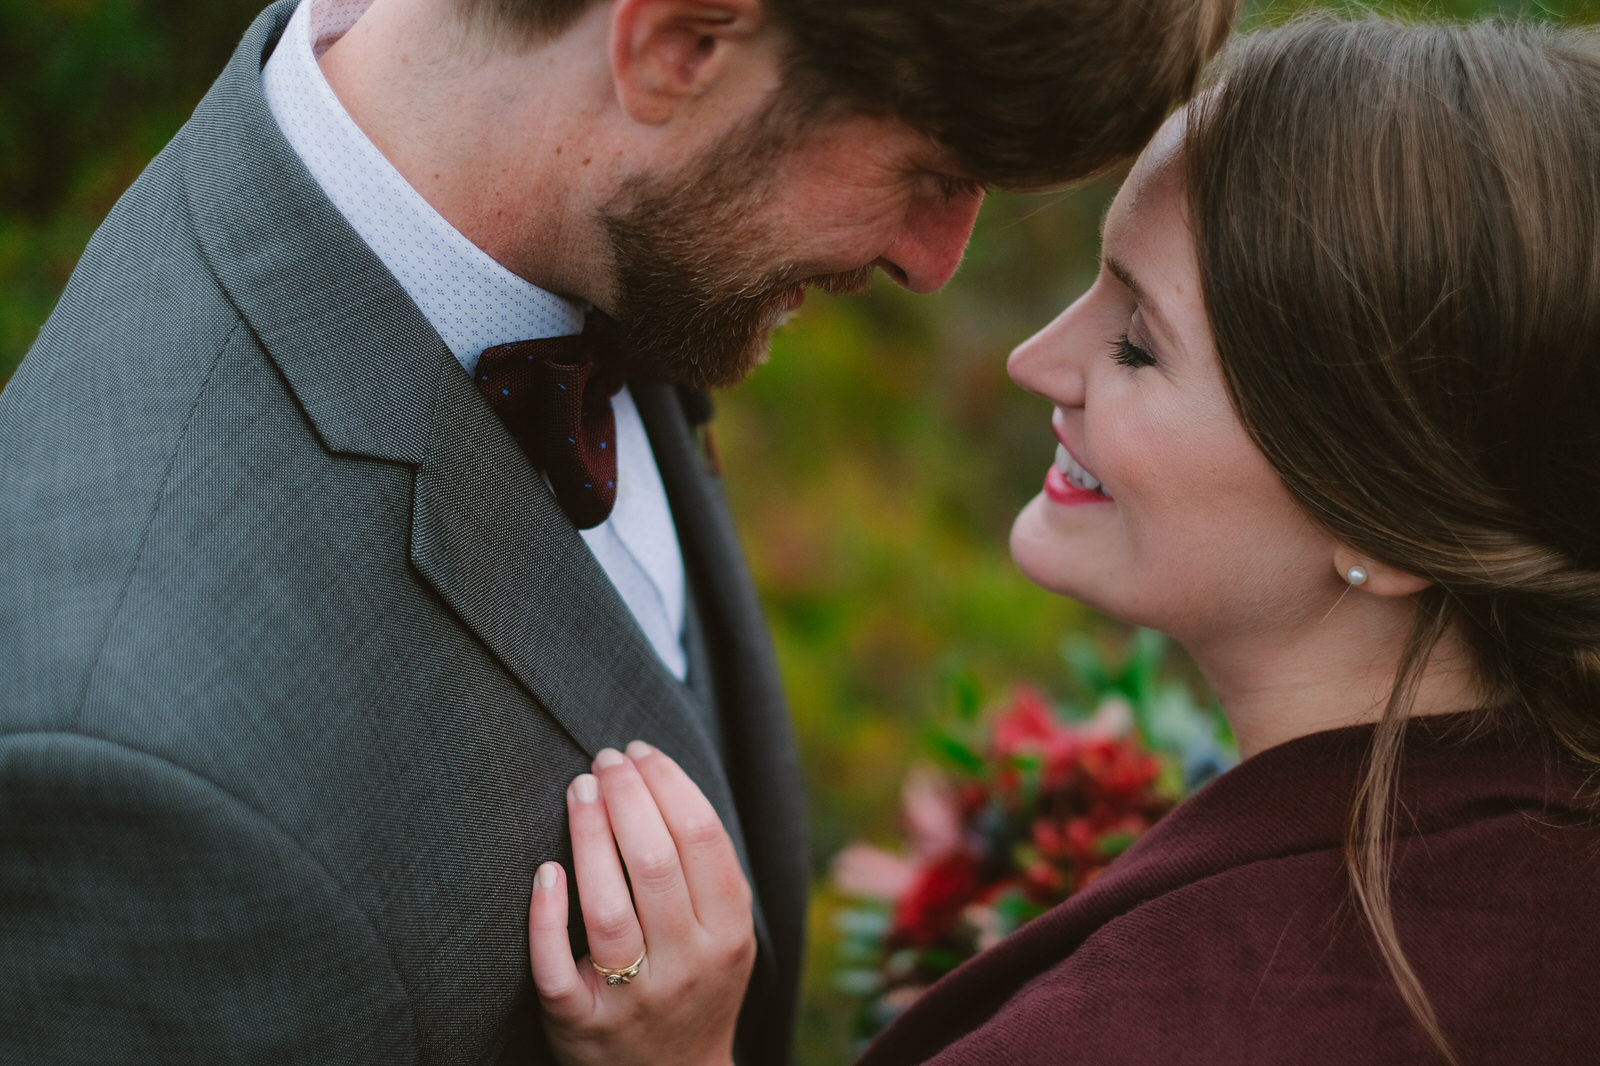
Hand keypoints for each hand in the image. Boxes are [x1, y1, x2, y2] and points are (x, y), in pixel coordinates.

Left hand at [529, 741, 755, 1065]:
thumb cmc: (695, 984)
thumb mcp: (726, 935)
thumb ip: (708, 872)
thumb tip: (660, 779)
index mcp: (728, 934)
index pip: (702, 840)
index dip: (669, 785)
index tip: (640, 752)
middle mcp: (686, 965)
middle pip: (655, 864)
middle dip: (626, 797)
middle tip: (603, 759)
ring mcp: (633, 999)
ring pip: (608, 909)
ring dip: (590, 837)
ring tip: (578, 789)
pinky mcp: (581, 1025)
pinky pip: (557, 969)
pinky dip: (546, 917)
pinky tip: (544, 871)